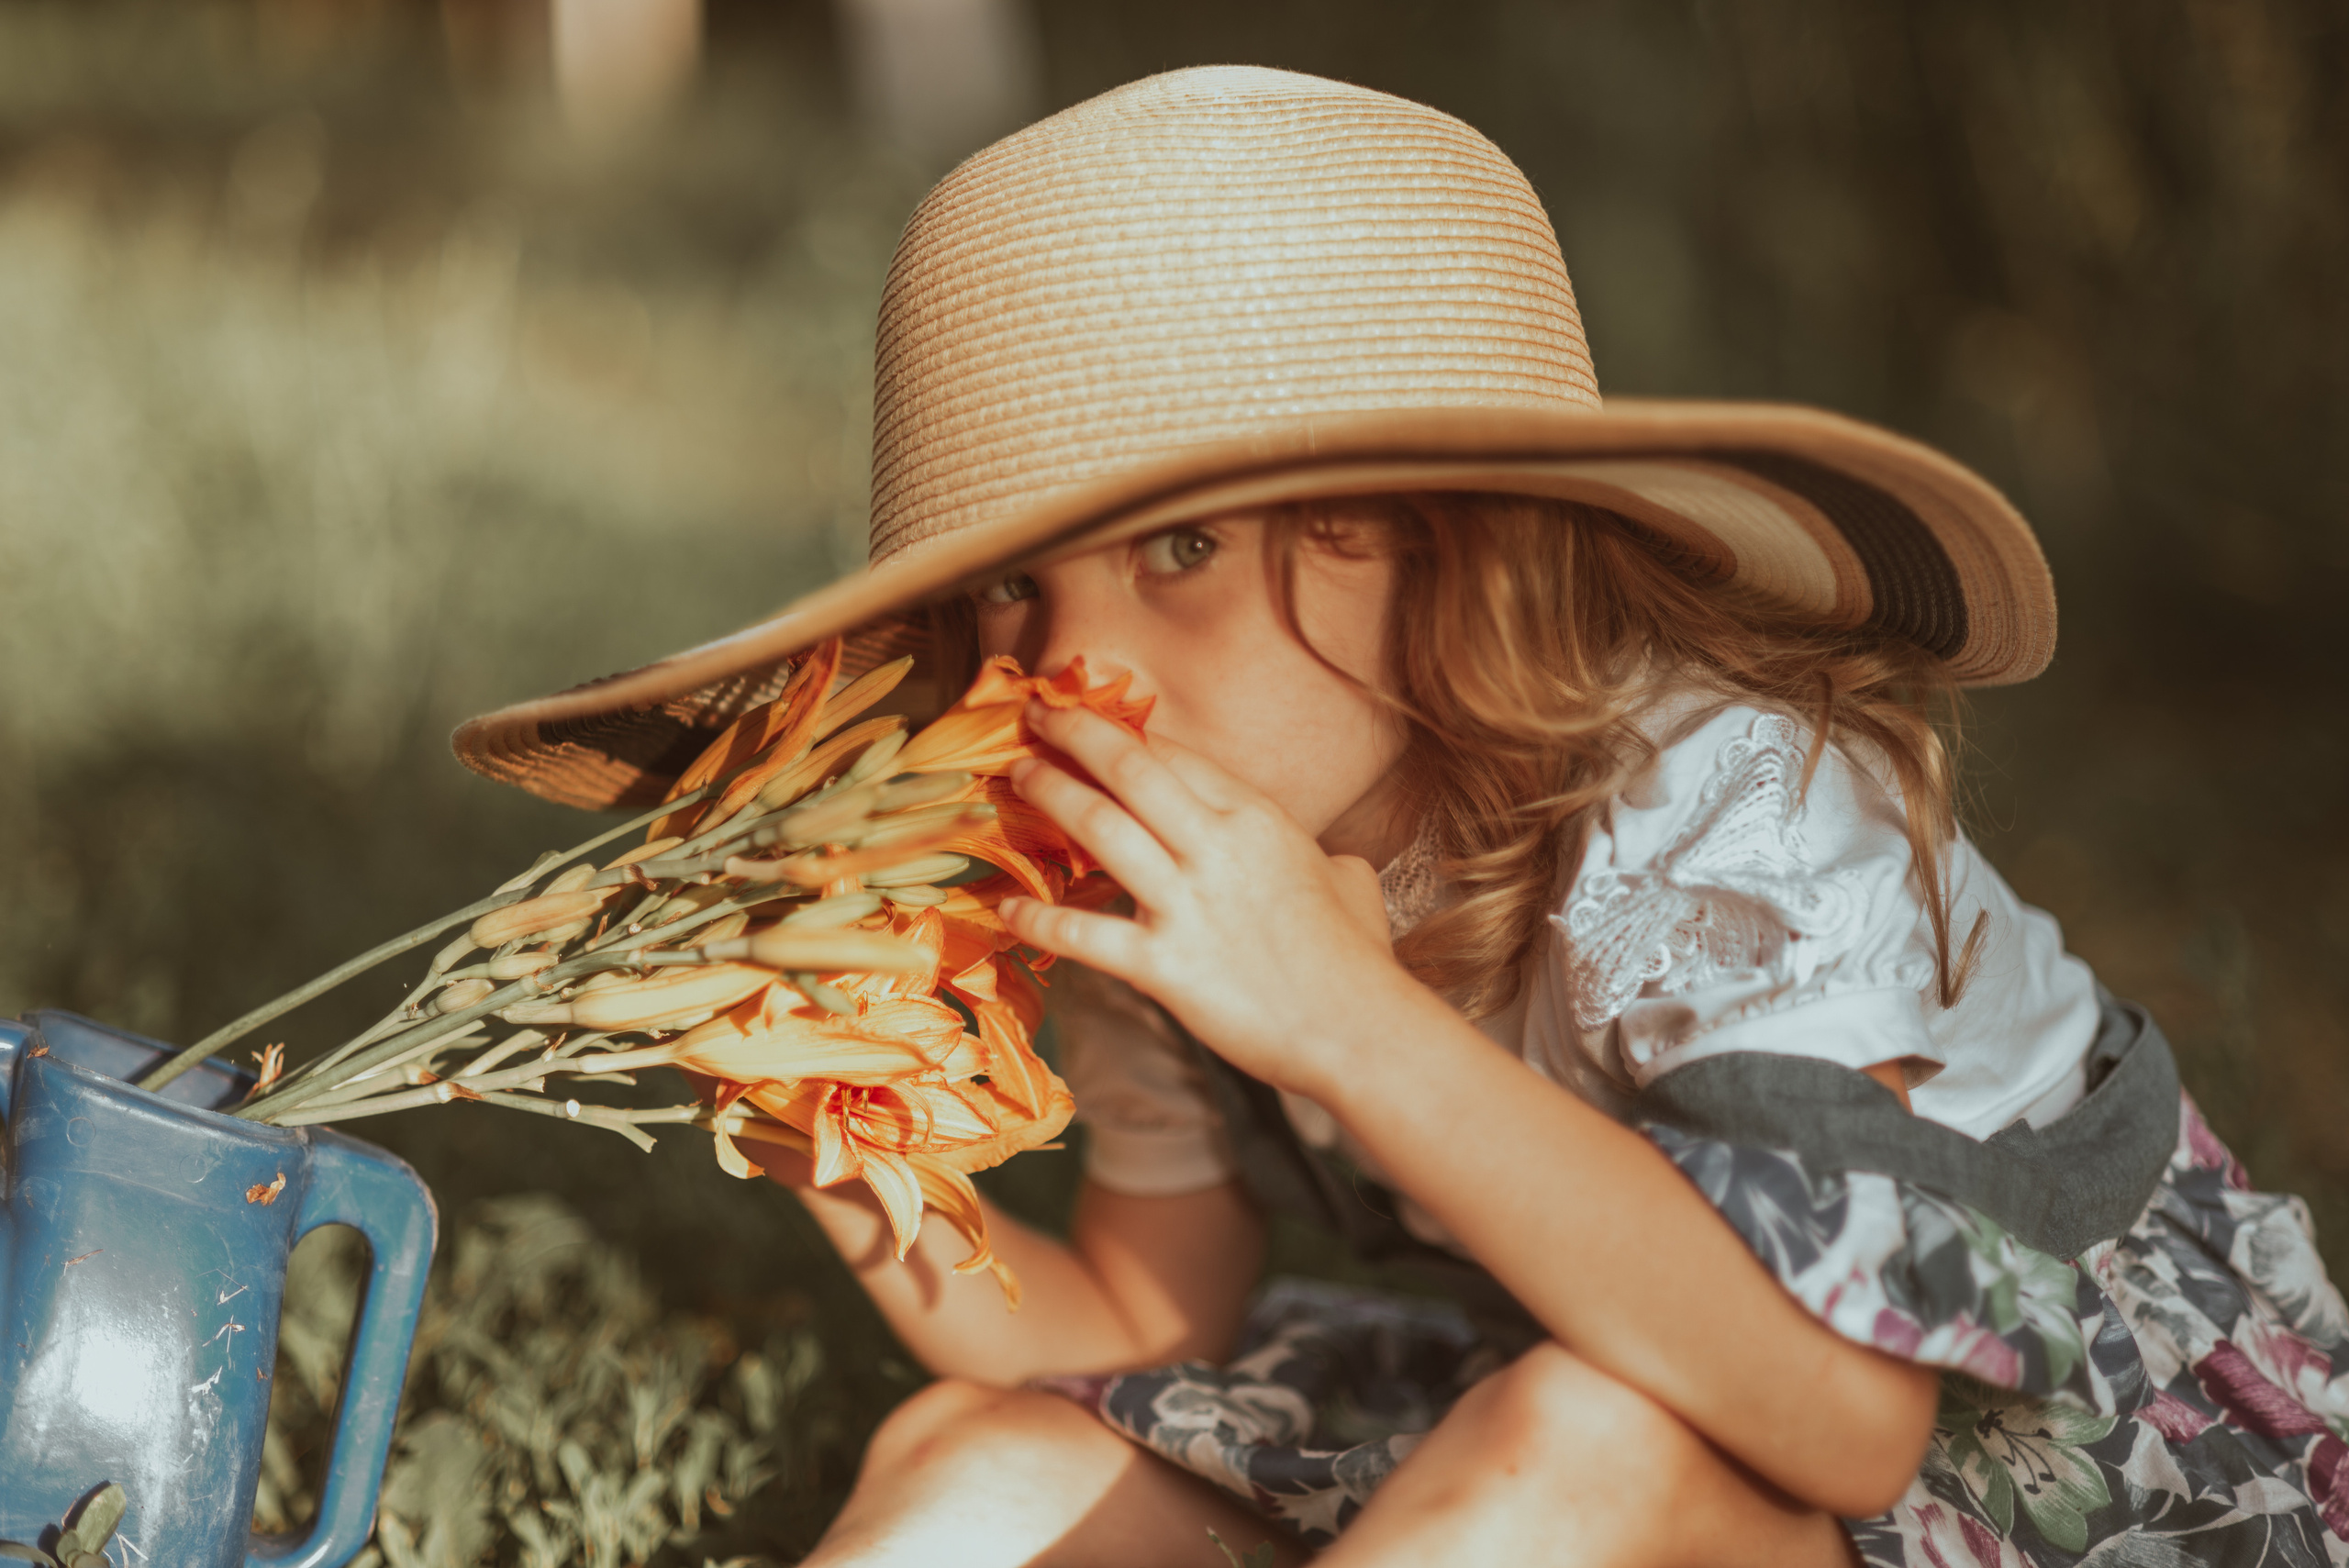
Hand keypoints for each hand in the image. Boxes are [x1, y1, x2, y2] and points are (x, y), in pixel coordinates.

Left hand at [998, 701, 1430, 1097]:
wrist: (1359, 1030)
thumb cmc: (1357, 959)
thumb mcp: (1350, 882)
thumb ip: (1326, 860)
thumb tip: (1330, 864)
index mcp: (1258, 818)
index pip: (1174, 755)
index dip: (1122, 730)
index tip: (1088, 717)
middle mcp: (1217, 846)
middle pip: (1128, 768)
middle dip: (1073, 734)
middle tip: (1034, 718)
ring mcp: (1186, 904)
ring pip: (1098, 827)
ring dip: (1049, 794)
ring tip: (1015, 779)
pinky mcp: (1163, 965)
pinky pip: (1083, 933)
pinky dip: (1036, 918)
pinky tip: (1005, 909)